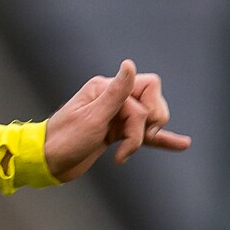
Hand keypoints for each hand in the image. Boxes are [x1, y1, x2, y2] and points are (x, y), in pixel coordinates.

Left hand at [43, 60, 190, 181]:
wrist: (47, 164)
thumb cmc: (64, 140)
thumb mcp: (91, 117)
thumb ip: (116, 93)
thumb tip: (129, 65)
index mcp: (105, 88)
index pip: (148, 86)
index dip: (148, 108)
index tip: (132, 127)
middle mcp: (112, 98)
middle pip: (152, 103)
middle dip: (148, 125)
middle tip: (129, 142)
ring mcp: (116, 115)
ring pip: (150, 119)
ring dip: (144, 138)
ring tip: (125, 153)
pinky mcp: (117, 133)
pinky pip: (144, 134)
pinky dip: (162, 139)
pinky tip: (182, 144)